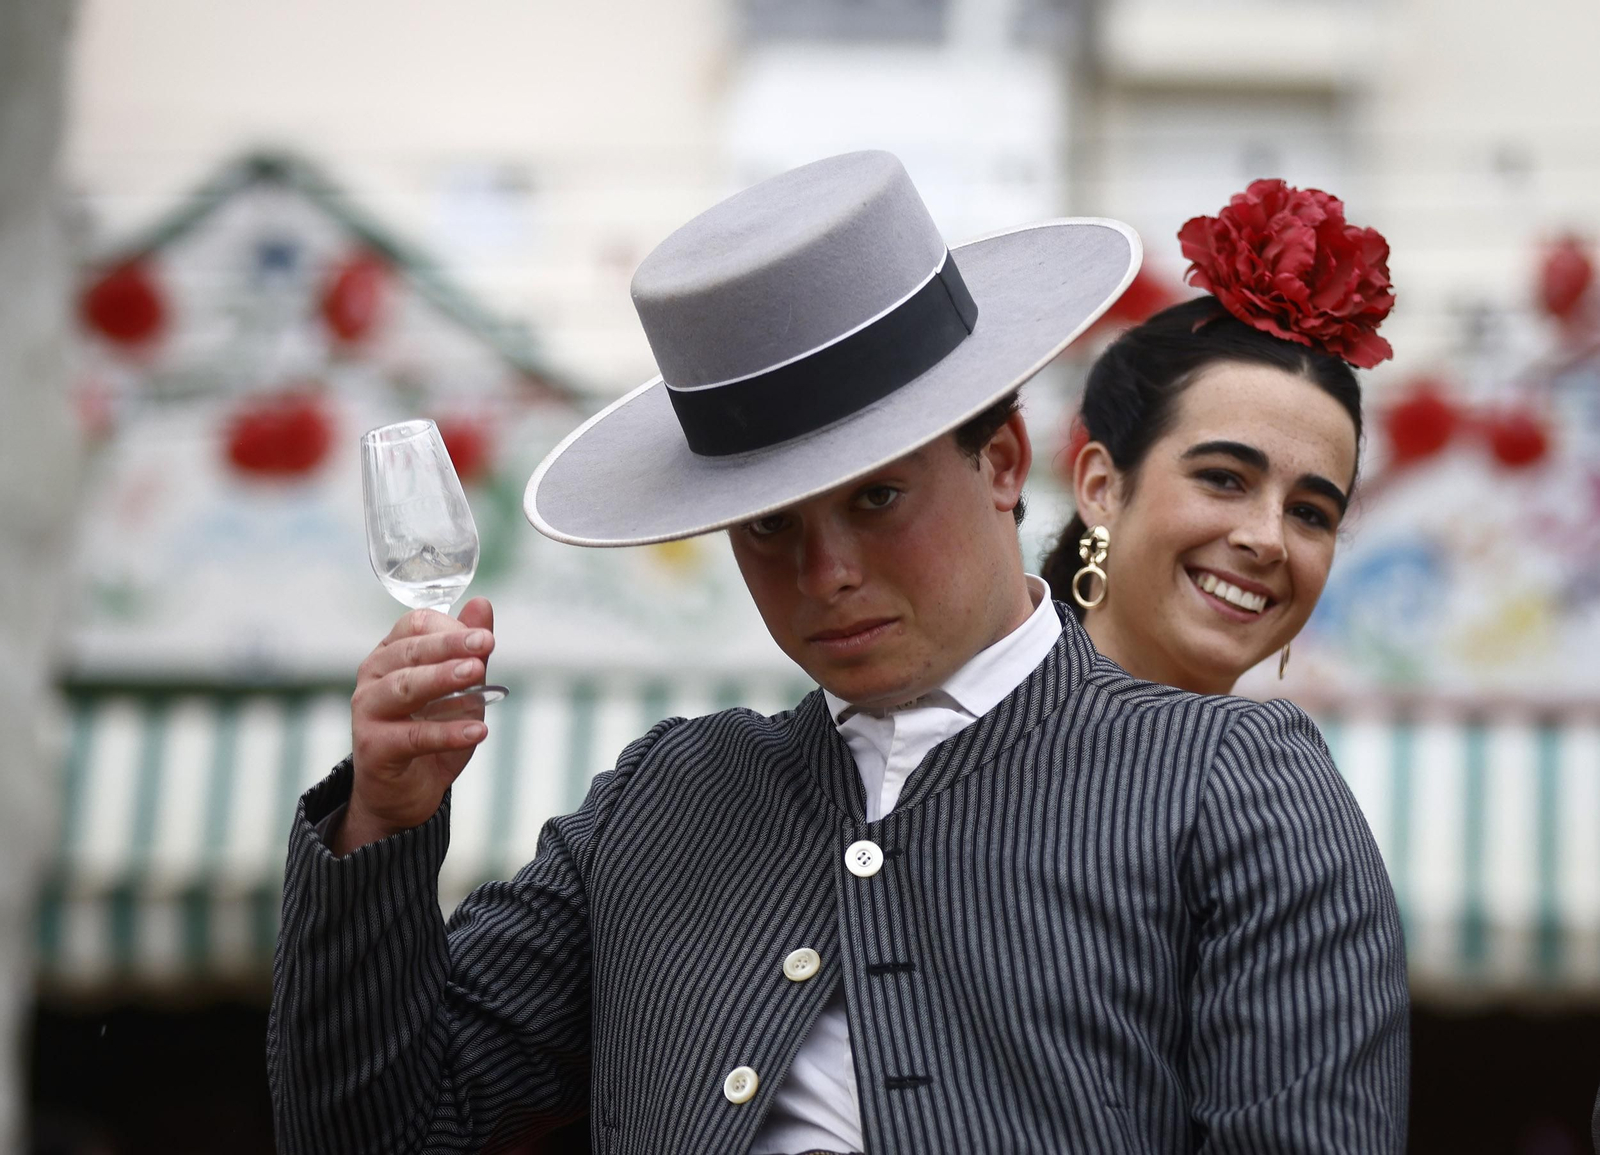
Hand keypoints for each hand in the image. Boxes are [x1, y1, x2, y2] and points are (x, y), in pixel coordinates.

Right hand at [337, 597, 496, 854]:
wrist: (404, 792)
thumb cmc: (431, 731)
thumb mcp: (460, 689)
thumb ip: (470, 650)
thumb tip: (482, 603)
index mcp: (391, 653)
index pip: (415, 625)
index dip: (450, 627)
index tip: (484, 636)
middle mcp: (373, 676)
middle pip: (409, 652)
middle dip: (449, 645)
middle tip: (486, 643)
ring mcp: (367, 710)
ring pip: (404, 687)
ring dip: (442, 678)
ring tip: (477, 674)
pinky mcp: (373, 746)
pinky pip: (413, 736)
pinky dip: (448, 732)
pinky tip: (478, 731)